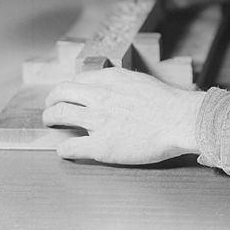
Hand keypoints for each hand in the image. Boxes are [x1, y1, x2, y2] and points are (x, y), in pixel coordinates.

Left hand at [42, 67, 205, 164]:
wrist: (180, 120)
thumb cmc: (168, 103)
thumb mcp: (140, 81)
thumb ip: (121, 83)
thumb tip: (111, 87)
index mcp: (111, 78)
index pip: (77, 80)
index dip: (68, 89)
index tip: (67, 95)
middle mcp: (100, 96)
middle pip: (60, 93)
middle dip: (51, 101)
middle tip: (51, 108)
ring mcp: (98, 120)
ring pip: (57, 114)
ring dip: (50, 119)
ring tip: (51, 124)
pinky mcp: (100, 145)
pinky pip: (69, 147)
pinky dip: (62, 149)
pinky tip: (65, 150)